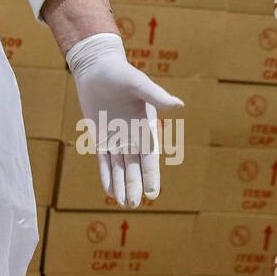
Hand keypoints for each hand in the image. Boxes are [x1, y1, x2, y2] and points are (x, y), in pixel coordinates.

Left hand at [67, 32, 183, 207]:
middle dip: (133, 186)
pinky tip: (109, 190)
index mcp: (145, 126)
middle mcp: (133, 136)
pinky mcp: (101, 138)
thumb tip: (177, 104)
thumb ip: (155, 96)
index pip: (149, 157)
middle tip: (132, 206)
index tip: (152, 194)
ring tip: (123, 204)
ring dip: (121, 185)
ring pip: (120, 168)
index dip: (150, 175)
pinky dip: (107, 175)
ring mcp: (116, 139)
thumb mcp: (138, 84)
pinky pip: (104, 161)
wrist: (98, 69)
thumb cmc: (121, 73)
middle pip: (134, 167)